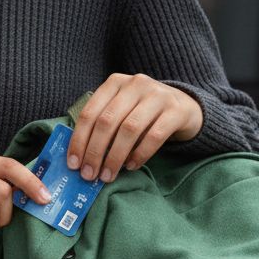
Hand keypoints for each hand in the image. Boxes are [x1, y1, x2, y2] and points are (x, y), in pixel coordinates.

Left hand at [66, 73, 203, 182]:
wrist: (185, 107)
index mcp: (115, 83)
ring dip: (115, 157)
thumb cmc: (144, 113)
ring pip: (129, 129)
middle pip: (107, 121)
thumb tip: (81, 158)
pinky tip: (131, 166)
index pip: (90, 112)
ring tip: (108, 175)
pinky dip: (140, 154)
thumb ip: (103, 125)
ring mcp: (157, 95)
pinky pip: (154, 136)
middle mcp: (135, 84)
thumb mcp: (121, 110)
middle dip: (95, 152)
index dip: (79, 140)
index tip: (73, 164)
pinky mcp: (175, 110)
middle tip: (89, 175)